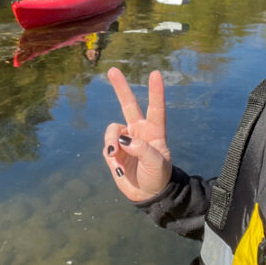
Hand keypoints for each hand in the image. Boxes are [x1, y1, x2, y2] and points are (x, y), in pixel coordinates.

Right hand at [103, 67, 171, 201]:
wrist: (147, 194)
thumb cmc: (158, 177)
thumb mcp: (157, 164)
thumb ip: (142, 150)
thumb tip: (123, 140)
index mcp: (154, 131)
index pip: (156, 108)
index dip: (156, 91)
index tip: (155, 73)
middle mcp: (138, 131)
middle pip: (128, 105)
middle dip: (120, 87)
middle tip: (112, 70)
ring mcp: (125, 141)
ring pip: (112, 130)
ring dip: (111, 140)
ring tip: (113, 155)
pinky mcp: (114, 151)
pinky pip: (107, 146)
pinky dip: (110, 154)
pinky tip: (117, 166)